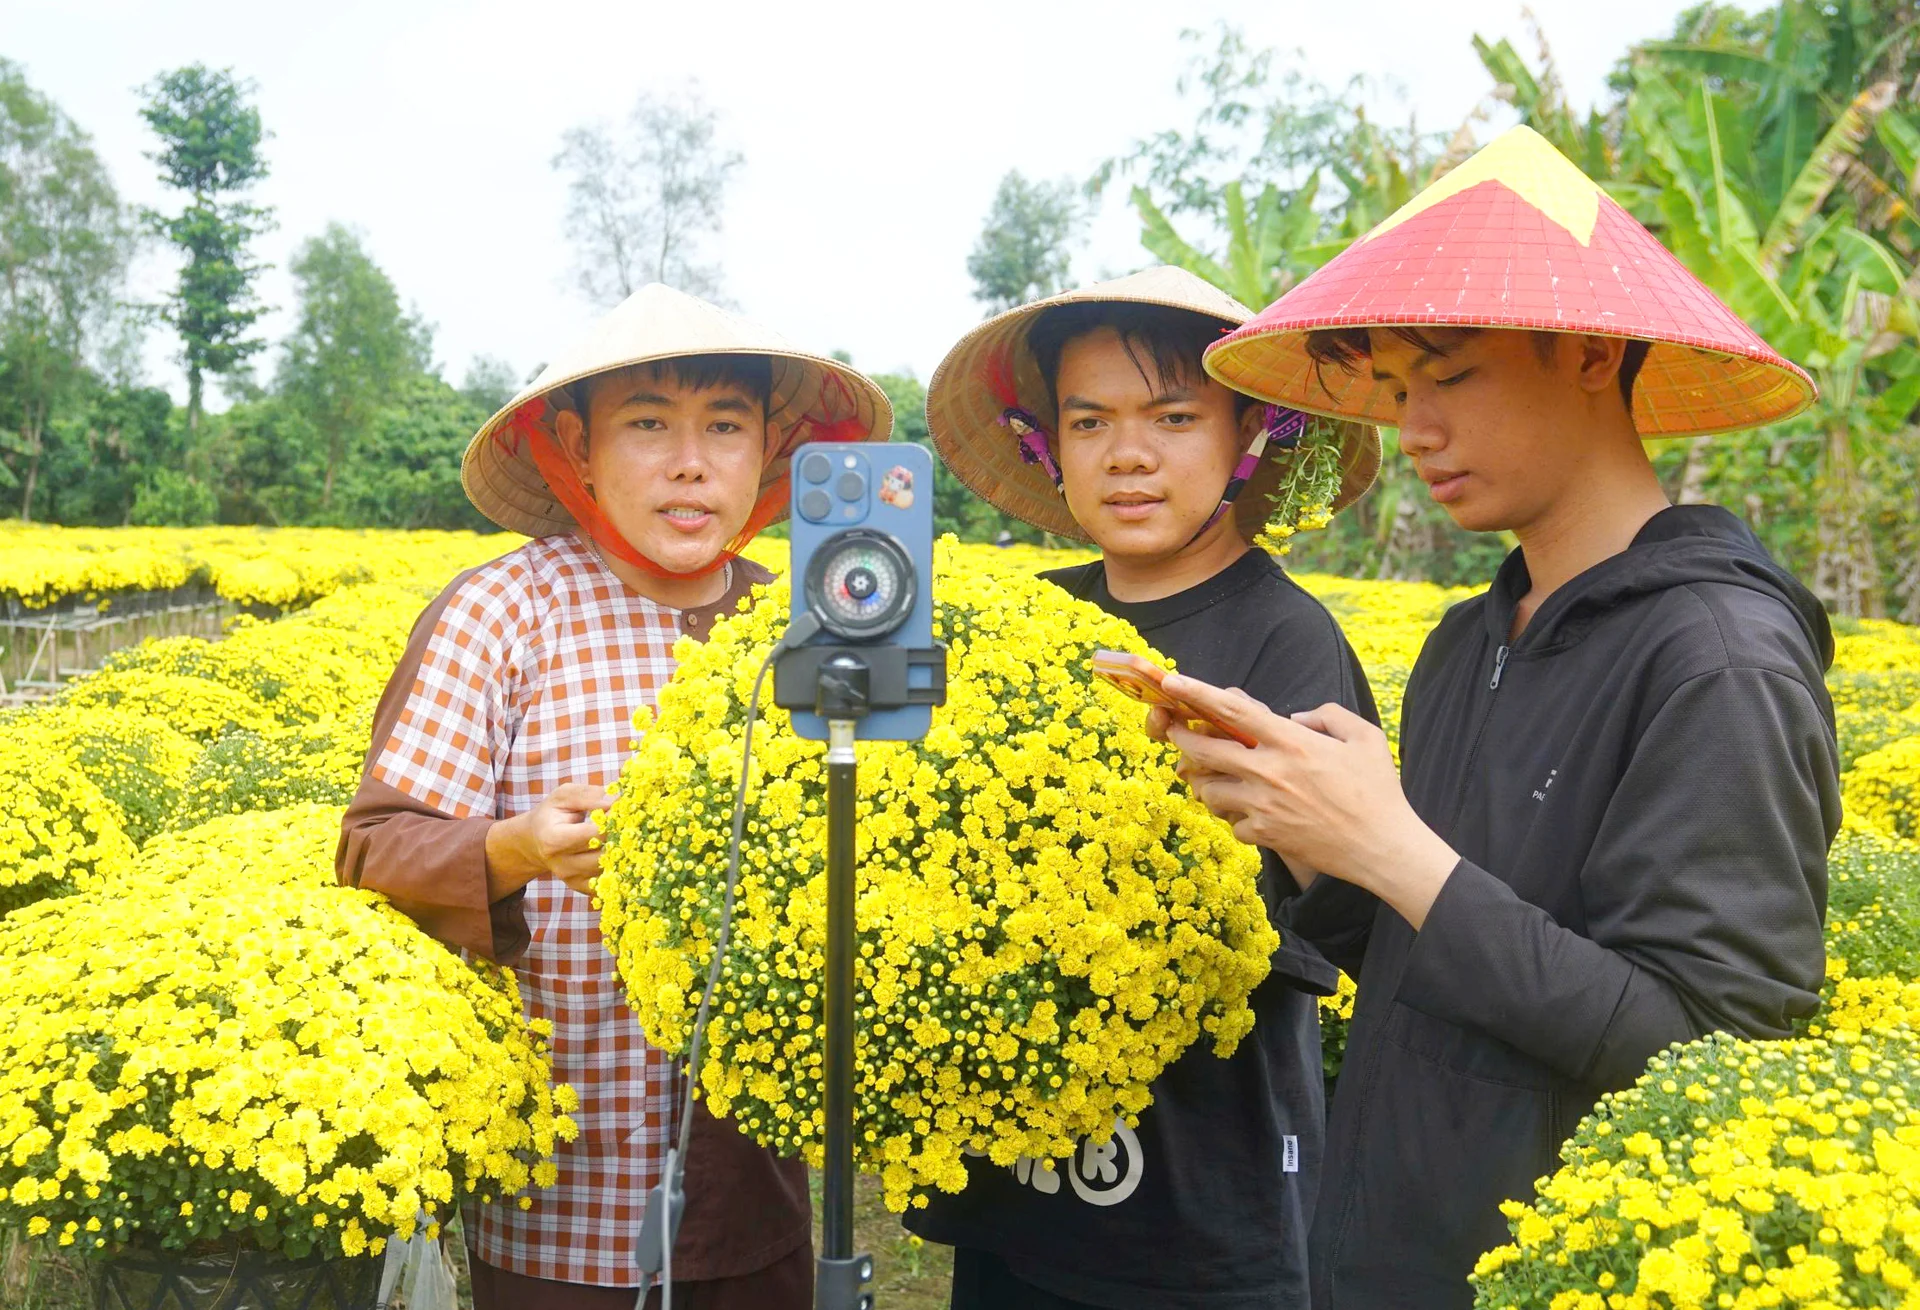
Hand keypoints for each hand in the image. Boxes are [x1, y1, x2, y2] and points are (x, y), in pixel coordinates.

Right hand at [487, 782, 613, 898]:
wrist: (535, 841)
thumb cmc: (552, 814)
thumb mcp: (564, 796)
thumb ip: (590, 796)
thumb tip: (617, 799)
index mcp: (554, 840)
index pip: (595, 834)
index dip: (614, 820)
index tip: (623, 807)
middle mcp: (561, 865)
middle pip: (605, 854)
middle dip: (622, 837)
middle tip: (631, 821)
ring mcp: (571, 879)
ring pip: (610, 870)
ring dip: (623, 852)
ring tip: (625, 834)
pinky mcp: (581, 887)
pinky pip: (608, 881)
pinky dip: (618, 868)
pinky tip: (619, 852)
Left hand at [1157, 676, 1458, 928]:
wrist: (1382, 847)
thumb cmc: (1377, 790)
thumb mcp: (1364, 737)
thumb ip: (1327, 715)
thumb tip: (1295, 718)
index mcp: (1291, 741)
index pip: (1233, 710)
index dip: (1197, 693)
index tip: (1173, 681)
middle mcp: (1270, 771)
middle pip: (1204, 750)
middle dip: (1181, 738)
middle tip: (1174, 731)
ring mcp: (1263, 806)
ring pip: (1209, 790)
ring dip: (1208, 782)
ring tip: (1218, 778)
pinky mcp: (1264, 835)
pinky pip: (1232, 822)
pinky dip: (1237, 817)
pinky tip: (1252, 814)